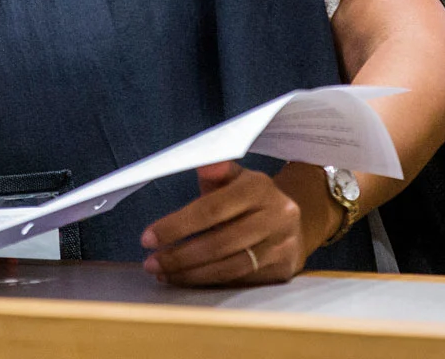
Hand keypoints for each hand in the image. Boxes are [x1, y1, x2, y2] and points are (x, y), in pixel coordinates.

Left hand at [139, 161, 328, 286]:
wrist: (296, 221)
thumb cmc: (250, 199)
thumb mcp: (235, 178)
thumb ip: (215, 171)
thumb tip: (202, 163)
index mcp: (259, 187)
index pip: (212, 209)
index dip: (177, 226)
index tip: (148, 237)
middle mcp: (276, 216)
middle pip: (219, 243)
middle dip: (179, 256)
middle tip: (151, 263)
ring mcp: (282, 245)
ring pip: (230, 267)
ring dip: (191, 274)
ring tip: (163, 274)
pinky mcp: (284, 269)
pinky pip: (240, 281)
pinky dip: (211, 282)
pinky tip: (188, 279)